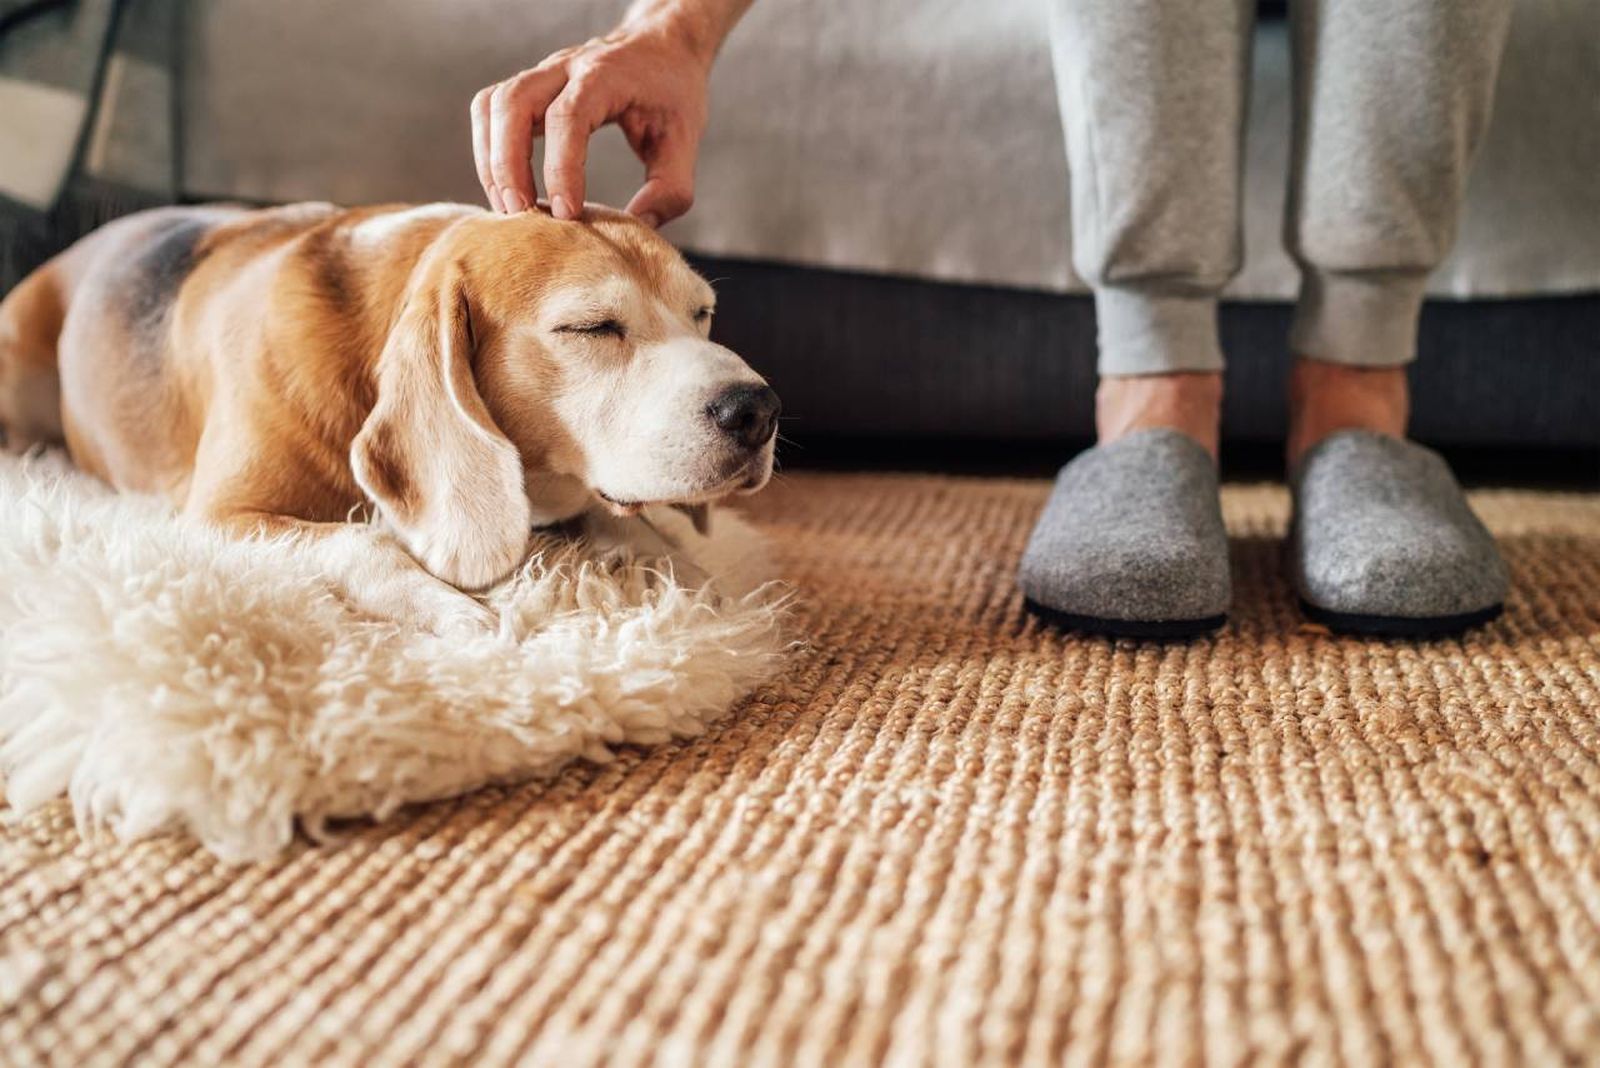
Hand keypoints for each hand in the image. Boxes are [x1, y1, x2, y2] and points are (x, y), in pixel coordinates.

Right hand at [471, 17, 714, 226]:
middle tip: (521, 214)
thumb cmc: (673, 93)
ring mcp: (542, 74)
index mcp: (605, 75)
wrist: (663, 46)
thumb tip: (636, 226)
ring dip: (491, 159)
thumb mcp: (685, 139)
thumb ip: (670, 188)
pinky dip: (488, 149)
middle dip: (508, 164)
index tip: (566, 213)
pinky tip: (506, 185)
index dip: (561, 167)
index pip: (568, 116)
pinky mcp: (530, 87)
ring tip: (509, 206)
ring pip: (493, 105)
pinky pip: (490, 110)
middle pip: (514, 103)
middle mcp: (566, 67)